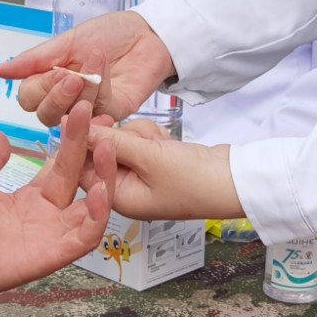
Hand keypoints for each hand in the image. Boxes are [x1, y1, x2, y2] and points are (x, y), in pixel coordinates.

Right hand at [0, 10, 175, 127]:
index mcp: (50, 79)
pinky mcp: (111, 115)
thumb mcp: (68, 41)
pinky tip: (104, 80)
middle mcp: (66, 99)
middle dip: (57, 96)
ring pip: (68, 118)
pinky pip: (96, 113)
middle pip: (45, 116)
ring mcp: (88, 110)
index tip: (55, 70)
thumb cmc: (109, 34)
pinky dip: (98, 94)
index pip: (28, 99)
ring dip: (81, 92)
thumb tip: (0, 71)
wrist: (147, 34)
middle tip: (73, 76)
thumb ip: (35, 60)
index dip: (38, 89)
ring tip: (95, 66)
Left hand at [0, 102, 110, 299]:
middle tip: (96, 117)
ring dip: (104, 178)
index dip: (74, 142)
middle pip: (80, 181)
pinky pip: (86, 237)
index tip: (80, 113)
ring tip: (106, 145)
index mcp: (27, 200)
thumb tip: (0, 138)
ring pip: (93, 208)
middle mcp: (45, 217)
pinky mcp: (53, 254)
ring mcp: (52, 236)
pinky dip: (98, 214)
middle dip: (91, 149)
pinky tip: (99, 188)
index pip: (62, 168)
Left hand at [91, 120, 243, 222]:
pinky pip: (141, 138)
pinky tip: (169, 143)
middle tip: (141, 138)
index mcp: (119, 198)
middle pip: (104, 150)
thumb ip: (113, 141)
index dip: (87, 141)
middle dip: (123, 138)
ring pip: (123, 139)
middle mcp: (126, 189)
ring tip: (162, 145)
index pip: (86, 168)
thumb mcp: (150, 158)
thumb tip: (80, 129)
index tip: (88, 117)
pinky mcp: (155, 161)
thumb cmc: (195, 181)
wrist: (235, 181)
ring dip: (141, 135)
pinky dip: (153, 136)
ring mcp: (141, 174)